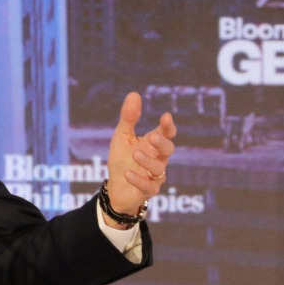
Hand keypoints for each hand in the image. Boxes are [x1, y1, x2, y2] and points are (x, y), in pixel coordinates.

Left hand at [103, 92, 176, 226]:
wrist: (115, 187)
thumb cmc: (122, 159)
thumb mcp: (122, 137)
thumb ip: (129, 118)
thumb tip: (134, 94)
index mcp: (153, 144)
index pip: (167, 133)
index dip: (168, 126)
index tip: (165, 116)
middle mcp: (158, 159)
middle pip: (168, 150)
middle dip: (162, 143)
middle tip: (152, 136)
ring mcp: (155, 176)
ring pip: (159, 168)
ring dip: (148, 161)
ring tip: (134, 153)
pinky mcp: (148, 190)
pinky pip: (148, 186)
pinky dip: (139, 180)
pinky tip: (128, 174)